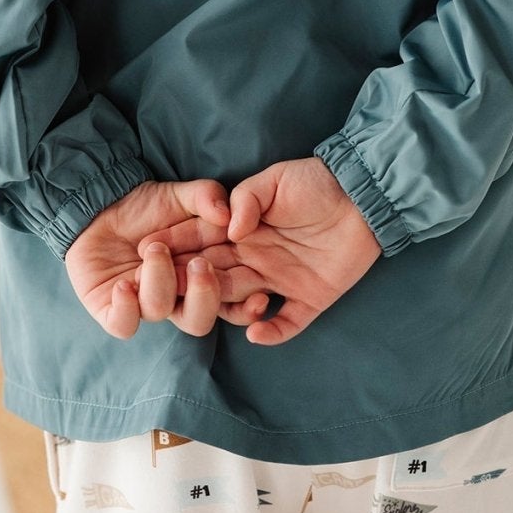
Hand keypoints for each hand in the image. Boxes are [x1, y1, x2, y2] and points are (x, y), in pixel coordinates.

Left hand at [63, 177, 272, 338]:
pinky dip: (126, 308)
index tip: (260, 296)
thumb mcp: (181, 196)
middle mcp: (174, 298)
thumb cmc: (146, 205)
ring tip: (153, 249)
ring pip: (161, 313)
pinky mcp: (112, 310)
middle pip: (199, 320)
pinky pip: (123, 324)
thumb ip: (207, 197)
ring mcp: (143, 305)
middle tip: (200, 264)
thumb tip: (227, 214)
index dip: (247, 307)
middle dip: (204, 296)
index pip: (230, 303)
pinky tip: (125, 284)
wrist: (100, 205)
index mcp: (199, 278)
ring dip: (160, 281)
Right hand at [138, 156, 382, 345]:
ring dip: (226, 305)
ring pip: (243, 302)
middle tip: (168, 287)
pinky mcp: (310, 298)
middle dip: (192, 283)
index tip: (149, 254)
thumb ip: (247, 199)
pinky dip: (272, 331)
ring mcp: (282, 282)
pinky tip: (256, 331)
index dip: (178, 251)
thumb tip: (228, 227)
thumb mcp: (275, 180)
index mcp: (243, 233)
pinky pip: (288, 322)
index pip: (204, 246)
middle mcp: (256, 260)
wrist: (363, 194)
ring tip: (212, 303)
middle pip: (217, 278)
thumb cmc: (316, 182)